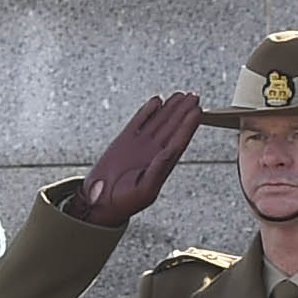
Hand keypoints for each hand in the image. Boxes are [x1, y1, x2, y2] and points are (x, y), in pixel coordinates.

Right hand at [77, 93, 206, 227]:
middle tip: (193, 96)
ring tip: (180, 95)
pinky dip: (148, 110)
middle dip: (183, 111)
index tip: (197, 111)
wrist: (101, 201)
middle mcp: (155, 152)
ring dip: (170, 108)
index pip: (179, 140)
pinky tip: (157, 100)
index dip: (189, 126)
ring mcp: (141, 144)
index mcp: (163, 165)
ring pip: (159, 121)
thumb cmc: (125, 202)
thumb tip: (169, 152)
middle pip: (173, 127)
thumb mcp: (144, 191)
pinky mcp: (125, 139)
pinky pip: (140, 121)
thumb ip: (158, 171)